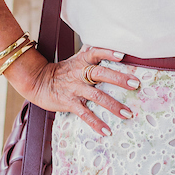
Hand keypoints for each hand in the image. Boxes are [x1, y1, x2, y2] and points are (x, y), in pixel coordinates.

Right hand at [25, 47, 139, 136]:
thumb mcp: (77, 58)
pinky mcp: (70, 103)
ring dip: (113, 105)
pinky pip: (85, 114)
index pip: (97, 53)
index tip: (122, 55)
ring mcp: (75, 89)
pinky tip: (107, 131)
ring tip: (127, 113)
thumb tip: (113, 43)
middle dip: (118, 79)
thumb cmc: (64, 70)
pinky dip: (96, 123)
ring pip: (96, 96)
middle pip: (100, 74)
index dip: (109, 53)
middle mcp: (80, 73)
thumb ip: (93, 51)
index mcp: (83, 60)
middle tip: (135, 84)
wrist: (39, 81)